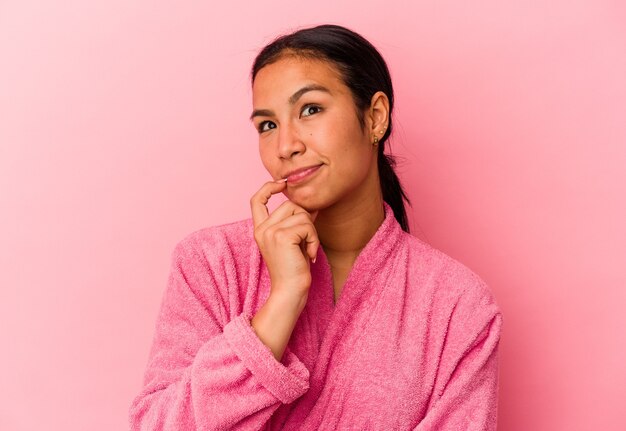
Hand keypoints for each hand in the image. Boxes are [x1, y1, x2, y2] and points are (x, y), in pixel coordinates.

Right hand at [250, 179, 319, 304]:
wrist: (289, 291)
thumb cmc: (294, 269)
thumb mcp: (293, 241)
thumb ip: (296, 222)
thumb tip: (312, 206)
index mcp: (260, 230)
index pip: (256, 200)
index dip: (269, 187)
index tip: (283, 183)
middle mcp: (262, 229)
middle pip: (290, 205)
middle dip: (305, 220)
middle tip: (306, 242)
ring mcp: (270, 232)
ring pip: (301, 214)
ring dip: (311, 232)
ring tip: (307, 250)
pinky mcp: (282, 236)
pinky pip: (307, 226)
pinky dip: (314, 239)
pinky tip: (309, 255)